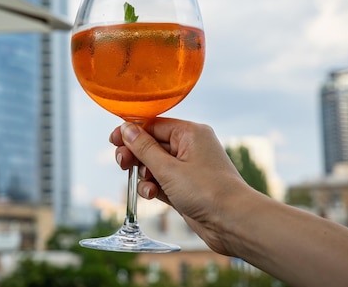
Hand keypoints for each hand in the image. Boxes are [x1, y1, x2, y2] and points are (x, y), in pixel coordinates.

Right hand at [110, 118, 252, 255]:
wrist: (234, 222)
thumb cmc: (207, 191)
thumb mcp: (168, 168)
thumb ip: (143, 148)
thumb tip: (126, 129)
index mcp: (190, 133)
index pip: (153, 125)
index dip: (131, 132)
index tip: (113, 140)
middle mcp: (190, 147)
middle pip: (151, 144)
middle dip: (135, 155)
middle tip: (121, 163)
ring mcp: (188, 168)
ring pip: (154, 165)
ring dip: (144, 175)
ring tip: (143, 185)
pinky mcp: (186, 187)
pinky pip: (161, 181)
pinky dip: (153, 187)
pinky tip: (151, 195)